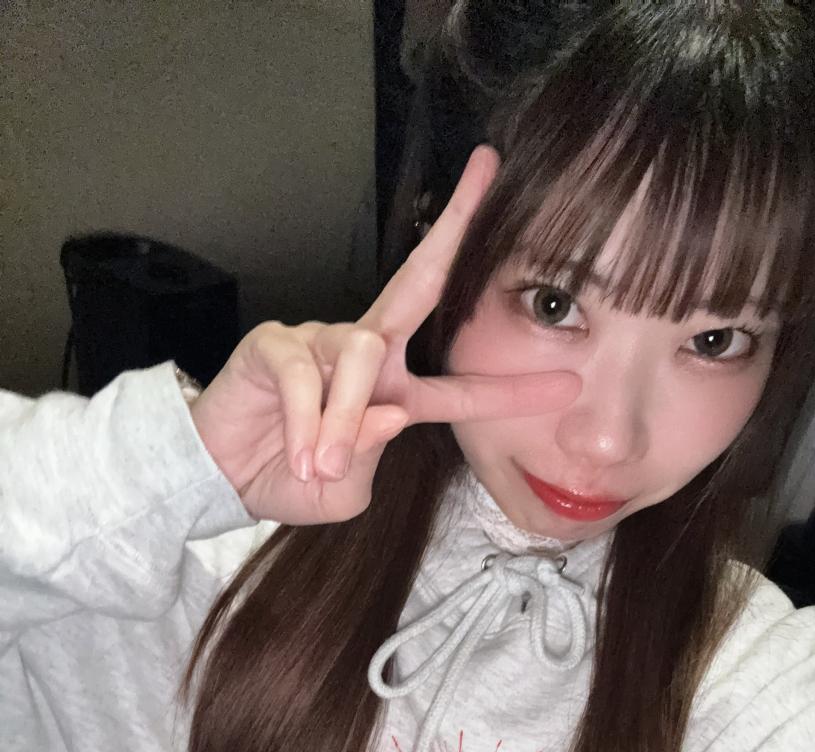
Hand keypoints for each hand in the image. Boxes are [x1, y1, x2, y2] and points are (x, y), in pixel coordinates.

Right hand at [190, 145, 579, 524]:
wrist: (220, 481)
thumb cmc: (289, 478)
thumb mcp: (343, 488)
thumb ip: (372, 455)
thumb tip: (389, 413)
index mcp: (392, 392)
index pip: (459, 386)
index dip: (511, 388)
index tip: (568, 383)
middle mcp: (364, 353)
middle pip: (420, 280)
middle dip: (456, 228)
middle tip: (491, 173)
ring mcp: (320, 341)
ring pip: (361, 355)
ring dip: (346, 416)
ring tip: (321, 466)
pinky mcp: (276, 343)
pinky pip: (307, 375)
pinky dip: (308, 421)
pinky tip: (300, 452)